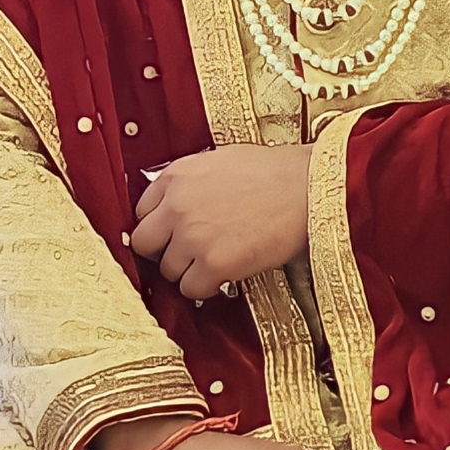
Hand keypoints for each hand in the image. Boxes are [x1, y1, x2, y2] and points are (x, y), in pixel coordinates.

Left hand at [130, 145, 311, 300]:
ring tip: (216, 261)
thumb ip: (189, 181)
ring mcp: (193, 237)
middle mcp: (176, 206)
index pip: (141, 212)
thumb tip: (174, 201)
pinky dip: (206, 287)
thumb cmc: (273, 172)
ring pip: (168, 271)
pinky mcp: (214, 264)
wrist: (308, 188)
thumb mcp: (219, 160)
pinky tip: (225, 275)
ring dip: (188, 270)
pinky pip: (191, 289)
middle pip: (144, 244)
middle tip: (186, 254)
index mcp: (175, 176)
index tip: (174, 234)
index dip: (160, 226)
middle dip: (163, 251)